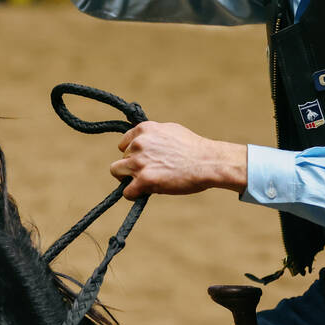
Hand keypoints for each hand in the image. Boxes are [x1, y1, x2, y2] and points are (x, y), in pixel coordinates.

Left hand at [110, 121, 247, 199]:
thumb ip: (153, 135)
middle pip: (122, 159)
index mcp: (144, 130)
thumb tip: (144, 141)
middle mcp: (138, 144)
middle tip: (150, 174)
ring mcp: (140, 162)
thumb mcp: (171, 131)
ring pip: (116, 172)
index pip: (124, 144)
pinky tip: (144, 193)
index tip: (143, 161)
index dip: (132, 154)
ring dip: (128, 179)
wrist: (208, 162)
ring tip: (144, 183)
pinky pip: (126, 191)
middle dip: (133, 167)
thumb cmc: (194, 148)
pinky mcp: (144, 180)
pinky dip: (133, 194)